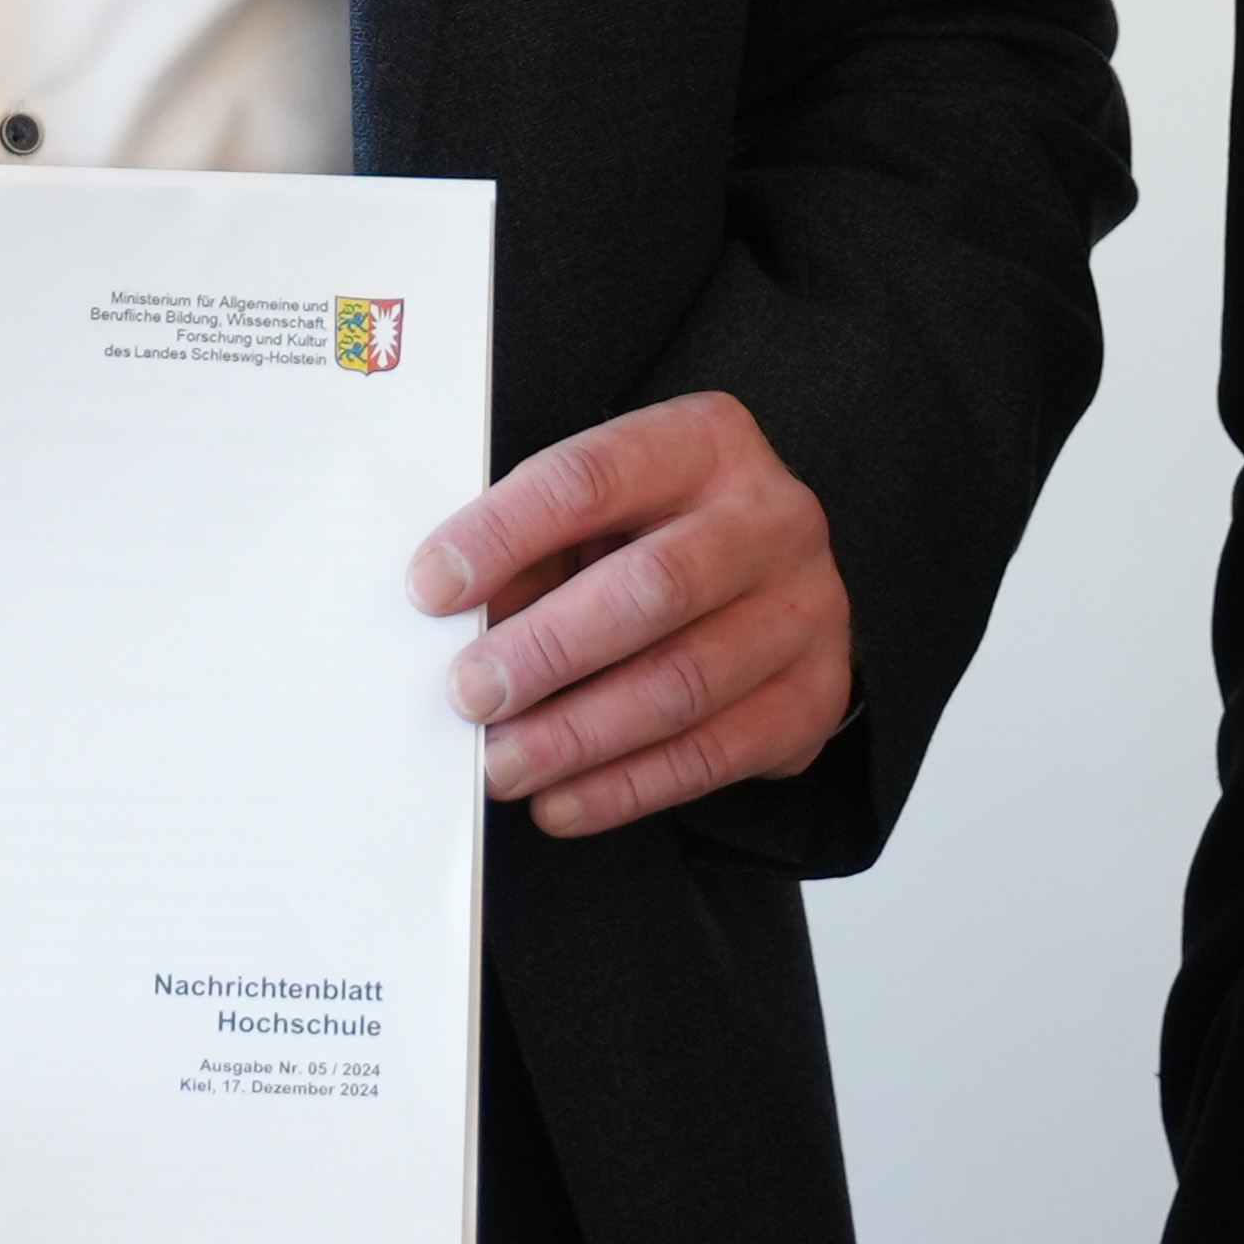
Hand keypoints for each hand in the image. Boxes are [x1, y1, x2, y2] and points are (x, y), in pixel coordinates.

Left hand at [409, 388, 853, 837]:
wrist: (775, 581)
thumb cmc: (653, 536)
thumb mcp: (598, 514)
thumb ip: (534, 552)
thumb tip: (448, 622)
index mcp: (704, 441)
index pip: (592, 478)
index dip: (505, 533)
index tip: (431, 588)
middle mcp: (771, 518)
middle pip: (653, 587)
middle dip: (547, 648)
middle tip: (468, 694)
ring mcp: (804, 610)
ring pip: (683, 684)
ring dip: (576, 736)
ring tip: (501, 765)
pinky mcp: (811, 698)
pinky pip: (713, 756)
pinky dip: (624, 788)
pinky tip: (558, 803)